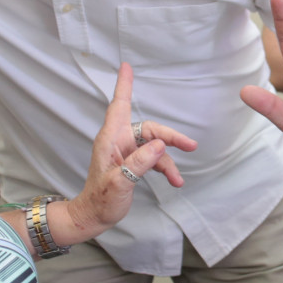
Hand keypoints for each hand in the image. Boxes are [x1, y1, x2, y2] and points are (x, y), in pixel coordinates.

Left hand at [60, 65, 196, 242]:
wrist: (92, 217)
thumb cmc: (100, 200)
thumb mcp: (119, 183)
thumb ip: (139, 163)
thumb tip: (160, 145)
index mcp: (110, 139)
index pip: (119, 105)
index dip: (124, 85)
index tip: (127, 66)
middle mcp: (118, 141)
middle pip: (149, 129)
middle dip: (170, 137)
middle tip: (190, 145)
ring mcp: (126, 151)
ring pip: (154, 145)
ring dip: (168, 160)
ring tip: (178, 180)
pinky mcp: (132, 162)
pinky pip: (153, 158)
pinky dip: (165, 168)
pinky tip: (175, 181)